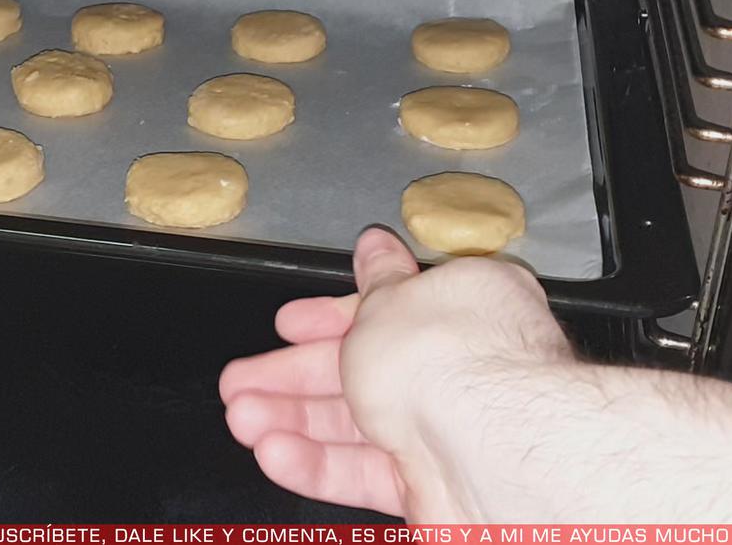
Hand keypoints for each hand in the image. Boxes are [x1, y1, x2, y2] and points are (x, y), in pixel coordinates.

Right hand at [219, 228, 569, 520]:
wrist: (491, 454)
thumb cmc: (444, 359)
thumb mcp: (390, 301)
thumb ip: (374, 282)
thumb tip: (374, 244)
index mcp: (461, 308)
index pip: (386, 308)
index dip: (329, 316)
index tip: (287, 325)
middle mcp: (459, 369)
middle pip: (360, 370)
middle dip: (292, 375)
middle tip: (240, 384)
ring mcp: (446, 432)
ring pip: (356, 425)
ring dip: (293, 421)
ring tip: (242, 420)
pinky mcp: (431, 487)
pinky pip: (365, 474)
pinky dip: (318, 465)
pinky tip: (275, 454)